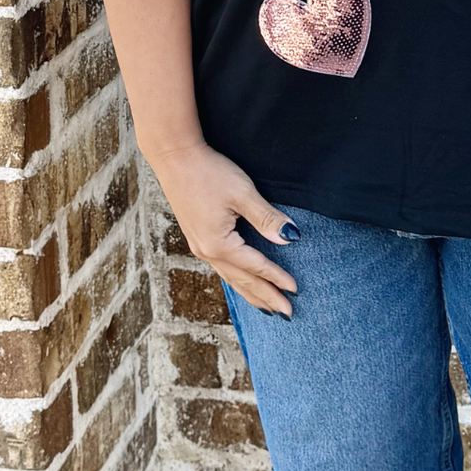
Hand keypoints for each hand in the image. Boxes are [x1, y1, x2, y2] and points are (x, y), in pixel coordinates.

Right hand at [152, 143, 299, 316]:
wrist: (174, 157)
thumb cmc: (209, 172)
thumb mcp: (243, 193)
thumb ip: (267, 218)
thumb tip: (290, 238)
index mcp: (219, 244)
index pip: (256, 267)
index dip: (277, 278)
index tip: (295, 291)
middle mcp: (207, 251)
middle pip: (242, 281)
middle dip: (265, 296)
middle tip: (287, 312)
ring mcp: (199, 246)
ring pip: (230, 277)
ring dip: (250, 293)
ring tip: (268, 307)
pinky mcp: (197, 237)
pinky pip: (220, 267)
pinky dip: (236, 279)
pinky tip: (241, 281)